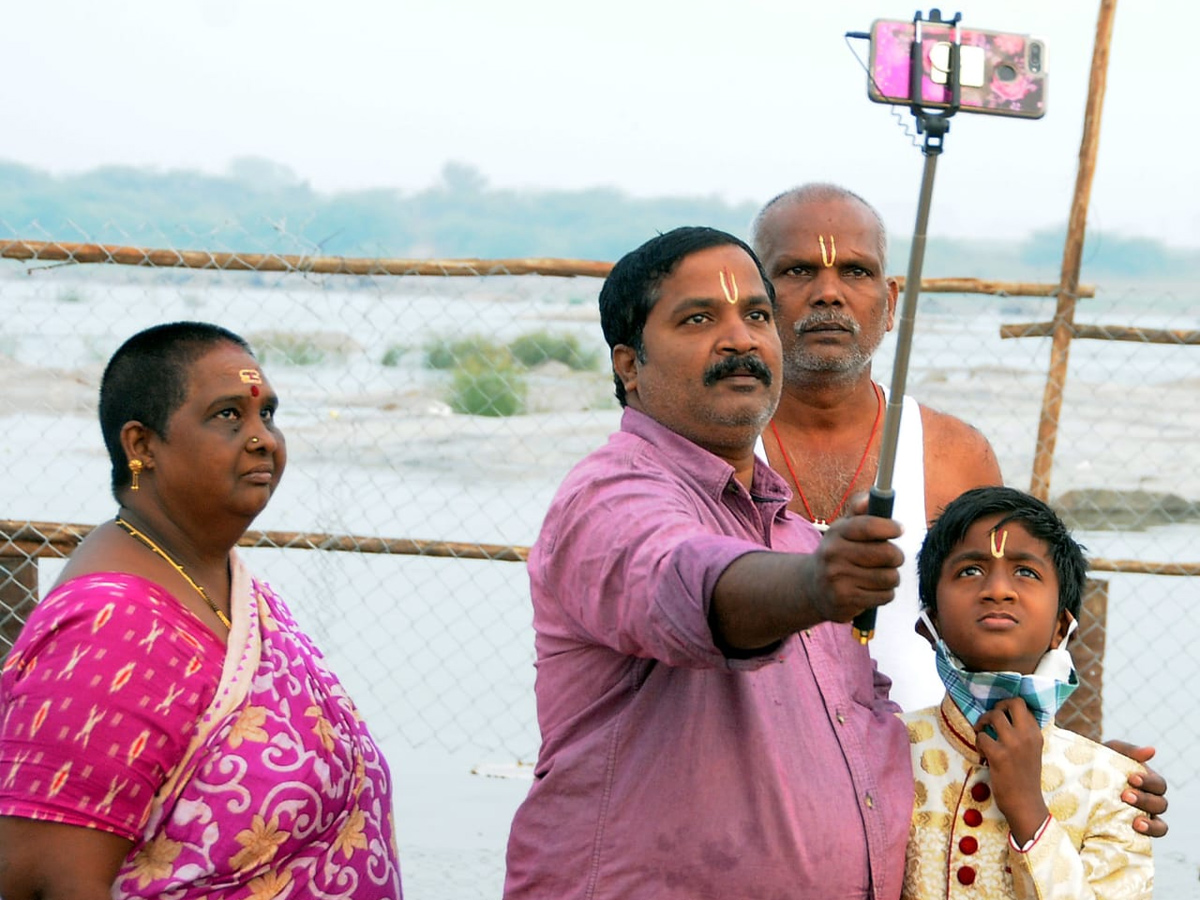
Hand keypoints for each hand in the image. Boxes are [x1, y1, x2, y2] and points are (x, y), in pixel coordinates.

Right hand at [804, 494, 902, 623]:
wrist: (812, 586)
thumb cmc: (838, 553)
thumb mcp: (843, 529)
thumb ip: (859, 510)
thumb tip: (870, 496)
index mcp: (836, 533)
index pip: (868, 526)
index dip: (890, 527)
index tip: (899, 530)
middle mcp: (834, 555)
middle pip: (886, 554)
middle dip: (896, 556)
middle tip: (892, 558)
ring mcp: (838, 579)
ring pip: (889, 577)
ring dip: (891, 577)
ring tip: (881, 575)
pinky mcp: (845, 600)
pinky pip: (884, 596)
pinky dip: (885, 593)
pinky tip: (873, 589)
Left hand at [975, 698, 1048, 845]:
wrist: (1025, 803)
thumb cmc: (1025, 777)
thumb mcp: (1032, 751)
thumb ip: (1024, 734)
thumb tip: (1006, 716)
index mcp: (1036, 734)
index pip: (1023, 706)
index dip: (1008, 707)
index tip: (1001, 716)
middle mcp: (1027, 736)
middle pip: (1012, 703)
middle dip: (997, 707)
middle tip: (990, 719)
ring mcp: (1013, 744)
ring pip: (994, 715)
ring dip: (983, 722)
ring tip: (982, 733)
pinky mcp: (999, 755)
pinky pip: (982, 736)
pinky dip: (978, 742)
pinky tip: (982, 753)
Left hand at [1105, 740, 1168, 836]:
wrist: (1075, 780)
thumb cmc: (1098, 763)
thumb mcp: (1110, 753)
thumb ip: (1129, 751)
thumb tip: (1152, 750)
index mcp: (1147, 783)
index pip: (1158, 785)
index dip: (1149, 782)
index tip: (1132, 778)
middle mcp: (1149, 801)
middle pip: (1160, 804)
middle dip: (1145, 800)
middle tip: (1125, 796)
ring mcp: (1142, 818)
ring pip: (1159, 824)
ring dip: (1150, 823)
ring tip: (1136, 822)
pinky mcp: (1132, 832)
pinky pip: (1147, 838)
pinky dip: (1147, 835)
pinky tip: (1135, 831)